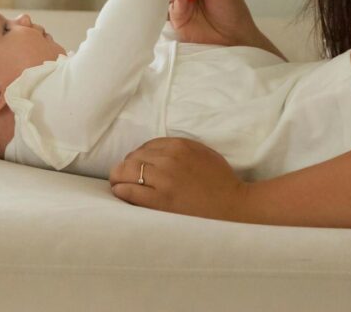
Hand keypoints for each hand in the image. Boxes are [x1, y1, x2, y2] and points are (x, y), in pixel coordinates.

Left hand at [110, 138, 250, 220]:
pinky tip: (120, 193)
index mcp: (179, 146)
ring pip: (128, 172)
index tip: (135, 165)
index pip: (146, 146)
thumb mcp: (202, 153)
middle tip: (120, 175)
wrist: (233, 205)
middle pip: (134, 158)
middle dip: (125, 166)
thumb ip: (180, 148)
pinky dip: (121, 191)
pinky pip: (131, 192)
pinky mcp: (161, 201)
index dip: (137, 156)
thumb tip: (157, 151)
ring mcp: (164, 180)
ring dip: (119, 177)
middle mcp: (168, 160)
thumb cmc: (221, 181)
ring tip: (116, 184)